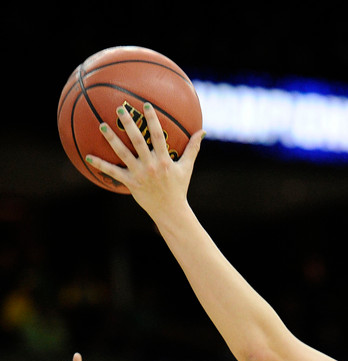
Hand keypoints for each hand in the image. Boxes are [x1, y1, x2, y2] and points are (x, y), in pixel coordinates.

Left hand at [86, 103, 203, 221]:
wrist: (170, 211)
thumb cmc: (179, 188)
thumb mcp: (187, 167)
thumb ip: (193, 148)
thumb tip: (202, 131)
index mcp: (164, 160)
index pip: (158, 136)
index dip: (152, 120)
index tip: (145, 105)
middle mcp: (150, 165)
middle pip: (137, 141)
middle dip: (129, 124)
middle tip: (119, 108)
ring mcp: (139, 174)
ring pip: (123, 153)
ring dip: (111, 139)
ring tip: (101, 125)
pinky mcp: (130, 183)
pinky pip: (113, 172)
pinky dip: (101, 165)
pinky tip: (88, 156)